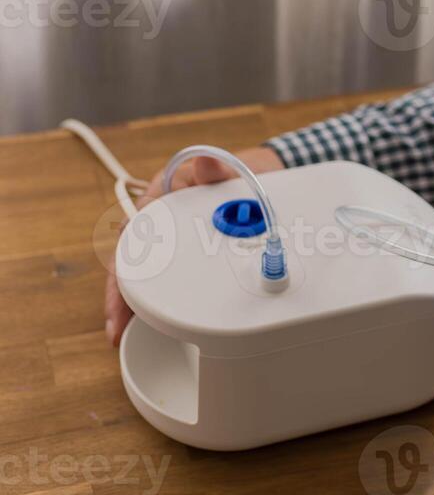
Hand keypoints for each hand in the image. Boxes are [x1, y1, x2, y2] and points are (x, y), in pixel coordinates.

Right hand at [104, 145, 283, 345]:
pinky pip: (168, 276)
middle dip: (121, 295)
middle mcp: (157, 219)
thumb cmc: (233, 173)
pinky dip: (162, 298)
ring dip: (136, 302)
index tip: (117, 292)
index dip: (120, 266)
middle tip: (118, 327)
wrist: (254, 177)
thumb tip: (207, 162)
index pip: (130, 234)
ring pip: (146, 273)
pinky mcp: (185, 252)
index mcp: (158, 195)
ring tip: (127, 332)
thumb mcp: (225, 170)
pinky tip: (154, 322)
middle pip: (131, 261)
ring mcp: (169, 238)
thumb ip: (215, 170)